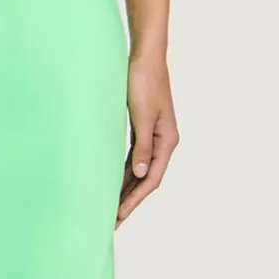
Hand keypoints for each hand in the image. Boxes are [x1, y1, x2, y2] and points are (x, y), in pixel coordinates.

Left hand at [118, 52, 176, 225]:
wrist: (145, 57)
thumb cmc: (144, 82)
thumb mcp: (142, 115)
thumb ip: (142, 146)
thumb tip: (140, 173)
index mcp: (167, 140)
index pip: (152, 178)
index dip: (135, 199)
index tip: (119, 215)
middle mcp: (163, 141)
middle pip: (147, 178)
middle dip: (130, 200)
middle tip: (112, 221)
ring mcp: (153, 136)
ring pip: (139, 170)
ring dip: (126, 188)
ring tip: (111, 207)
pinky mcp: (142, 128)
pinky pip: (133, 157)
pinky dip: (124, 172)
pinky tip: (113, 182)